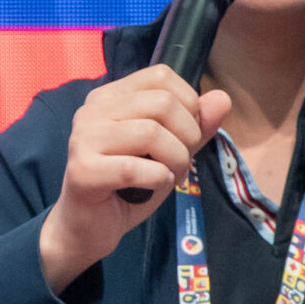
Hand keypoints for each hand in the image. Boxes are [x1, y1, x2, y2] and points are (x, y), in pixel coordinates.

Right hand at [38, 67, 230, 294]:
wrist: (87, 228)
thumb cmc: (126, 187)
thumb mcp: (168, 152)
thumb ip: (194, 126)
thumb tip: (222, 99)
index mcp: (110, 97)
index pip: (160, 76)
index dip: (188, 104)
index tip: (185, 135)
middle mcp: (92, 110)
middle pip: (162, 103)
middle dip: (187, 136)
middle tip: (181, 162)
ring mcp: (83, 138)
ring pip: (152, 133)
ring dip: (176, 160)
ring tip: (169, 176)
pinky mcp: (82, 170)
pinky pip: (135, 168)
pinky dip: (158, 180)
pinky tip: (153, 187)